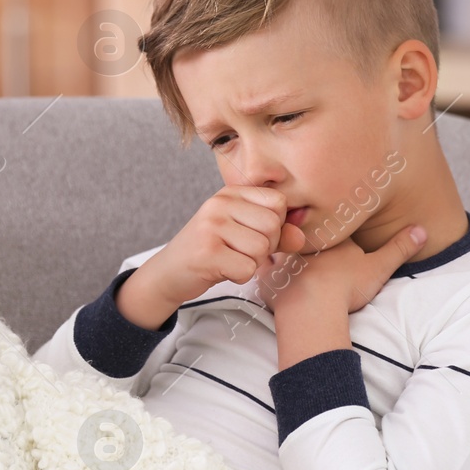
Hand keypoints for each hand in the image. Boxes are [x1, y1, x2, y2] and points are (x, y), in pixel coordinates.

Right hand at [117, 185, 309, 327]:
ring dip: (251, 263)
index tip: (253, 235)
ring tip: (229, 260)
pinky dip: (240, 276)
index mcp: (231, 193)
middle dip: (264, 248)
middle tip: (239, 252)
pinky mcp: (207, 252)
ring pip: (262, 249)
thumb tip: (300, 236)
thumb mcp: (244, 236)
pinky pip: (248, 268)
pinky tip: (222, 270)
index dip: (275, 225)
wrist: (169, 272)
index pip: (278, 203)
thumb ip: (277, 234)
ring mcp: (211, 226)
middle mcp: (220, 204)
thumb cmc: (211, 252)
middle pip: (272, 226)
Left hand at [259, 223, 427, 315]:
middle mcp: (304, 241)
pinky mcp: (267, 278)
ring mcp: (283, 258)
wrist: (314, 308)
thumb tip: (422, 230)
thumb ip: (399, 248)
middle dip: (299, 225)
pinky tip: (262, 268)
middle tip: (295, 221)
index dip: (329, 221)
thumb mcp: (379, 267)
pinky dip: (261, 267)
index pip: (329, 220)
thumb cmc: (346, 287)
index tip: (328, 221)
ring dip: (277, 242)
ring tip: (276, 242)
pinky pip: (261, 267)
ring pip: (277, 243)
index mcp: (330, 236)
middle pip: (301, 228)